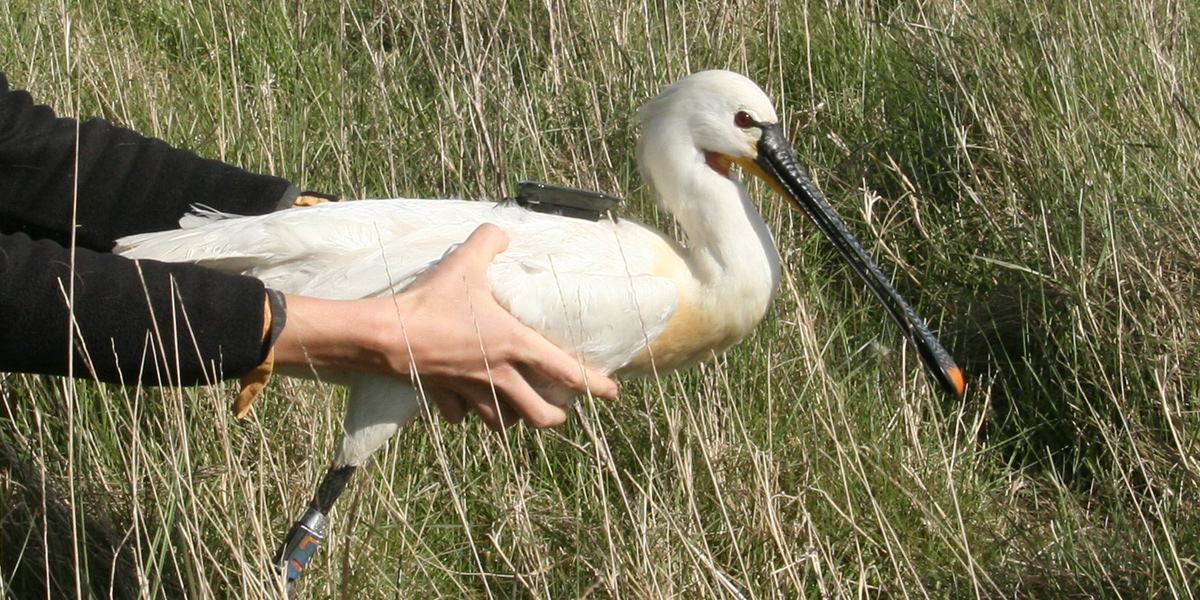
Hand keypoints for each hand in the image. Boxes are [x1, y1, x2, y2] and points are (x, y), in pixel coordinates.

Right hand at [271, 224, 618, 429]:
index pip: (566, 372)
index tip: (613, 393)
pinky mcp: (445, 398)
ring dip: (513, 418)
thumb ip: (488, 243)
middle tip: (559, 410)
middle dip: (554, 417)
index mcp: (514, 345)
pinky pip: (462, 415)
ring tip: (517, 410)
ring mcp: (472, 391)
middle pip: (539, 415)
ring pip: (502, 422)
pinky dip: (467, 413)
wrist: (386, 336)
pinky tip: (466, 406)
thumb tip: (501, 232)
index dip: (594, 385)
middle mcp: (499, 375)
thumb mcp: (464, 264)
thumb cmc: (431, 302)